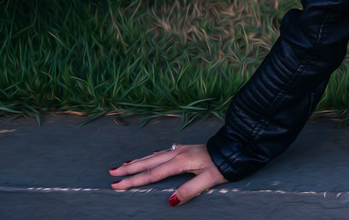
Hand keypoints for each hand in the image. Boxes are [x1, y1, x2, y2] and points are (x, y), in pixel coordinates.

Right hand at [109, 143, 227, 205]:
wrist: (237, 147)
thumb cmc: (224, 165)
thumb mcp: (208, 180)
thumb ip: (189, 191)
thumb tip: (169, 202)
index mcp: (179, 161)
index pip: (152, 175)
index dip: (133, 181)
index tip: (117, 186)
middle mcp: (177, 153)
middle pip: (148, 163)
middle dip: (129, 169)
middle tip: (111, 173)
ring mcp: (181, 150)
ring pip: (154, 156)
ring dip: (138, 161)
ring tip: (123, 165)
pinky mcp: (186, 149)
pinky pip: (163, 153)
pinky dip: (152, 156)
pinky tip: (151, 156)